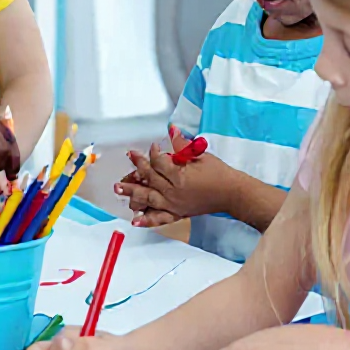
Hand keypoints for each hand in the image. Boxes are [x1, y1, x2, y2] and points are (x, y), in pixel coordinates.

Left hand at [116, 138, 239, 226]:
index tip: (152, 147)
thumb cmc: (219, 174)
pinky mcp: (177, 213)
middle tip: (130, 157)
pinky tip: (135, 220)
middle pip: (150, 178)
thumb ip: (183, 145)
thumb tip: (172, 130)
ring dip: (132, 193)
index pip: (159, 163)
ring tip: (118, 188)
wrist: (231, 194)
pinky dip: (147, 219)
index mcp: (180, 176)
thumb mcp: (200, 155)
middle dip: (138, 167)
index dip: (153, 153)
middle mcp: (174, 192)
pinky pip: (160, 218)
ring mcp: (174, 205)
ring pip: (149, 198)